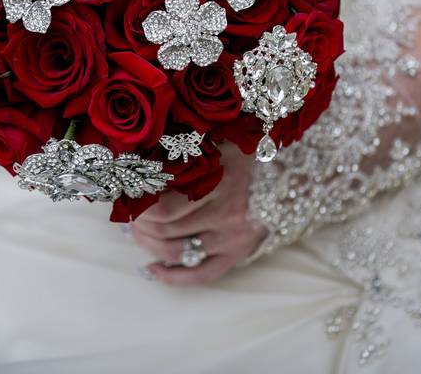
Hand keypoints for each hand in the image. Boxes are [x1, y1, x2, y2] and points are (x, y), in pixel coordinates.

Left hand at [130, 143, 266, 284]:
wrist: (293, 173)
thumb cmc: (248, 152)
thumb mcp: (218, 142)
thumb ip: (186, 151)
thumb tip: (140, 159)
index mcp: (221, 183)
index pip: (166, 209)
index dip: (140, 207)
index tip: (128, 194)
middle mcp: (227, 216)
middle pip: (167, 231)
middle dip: (140, 224)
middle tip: (127, 213)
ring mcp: (234, 239)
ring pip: (177, 252)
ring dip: (149, 244)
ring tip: (136, 232)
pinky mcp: (239, 254)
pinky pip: (202, 275)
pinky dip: (172, 276)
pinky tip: (151, 270)